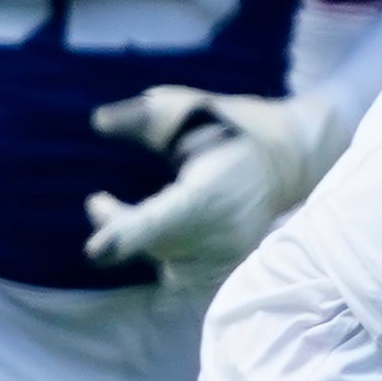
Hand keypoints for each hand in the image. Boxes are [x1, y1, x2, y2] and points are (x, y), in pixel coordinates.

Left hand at [83, 87, 350, 275]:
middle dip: (120, 228)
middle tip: (97, 202)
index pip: (162, 220)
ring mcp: (232, 252)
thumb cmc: (230, 126)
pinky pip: (185, 273)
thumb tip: (100, 122)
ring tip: (128, 214)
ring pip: (168, 262)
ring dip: (143, 242)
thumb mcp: (188, 107)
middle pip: (157, 245)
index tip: (94, 251)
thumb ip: (144, 116)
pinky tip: (165, 231)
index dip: (127, 236)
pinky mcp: (233, 265)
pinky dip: (166, 254)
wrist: (287, 157)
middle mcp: (225, 230)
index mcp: (211, 191)